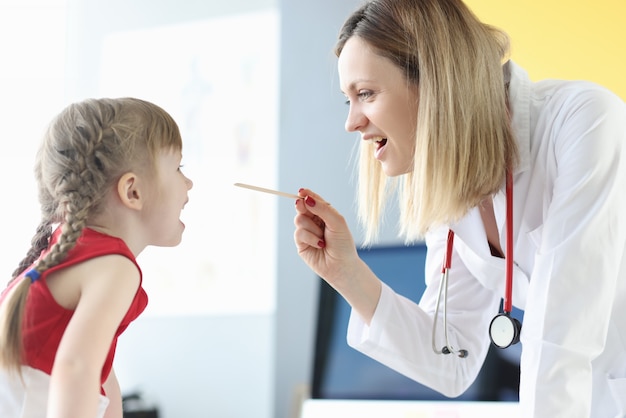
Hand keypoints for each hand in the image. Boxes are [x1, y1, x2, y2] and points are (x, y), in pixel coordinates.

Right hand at [293, 188, 381, 321]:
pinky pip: (299, 233)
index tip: (301, 191)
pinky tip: (320, 245)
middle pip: (302, 207)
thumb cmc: (343, 244)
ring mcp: (307, 232)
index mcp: (325, 214)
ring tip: (323, 237)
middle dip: (302, 206)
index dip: (306, 195)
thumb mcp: (337, 222)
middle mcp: (315, 222)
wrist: (342, 266)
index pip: (313, 201)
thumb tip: (306, 199)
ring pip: (299, 219)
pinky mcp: (301, 244)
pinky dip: (310, 237)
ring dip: (312, 227)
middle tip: (302, 206)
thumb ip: (323, 209)